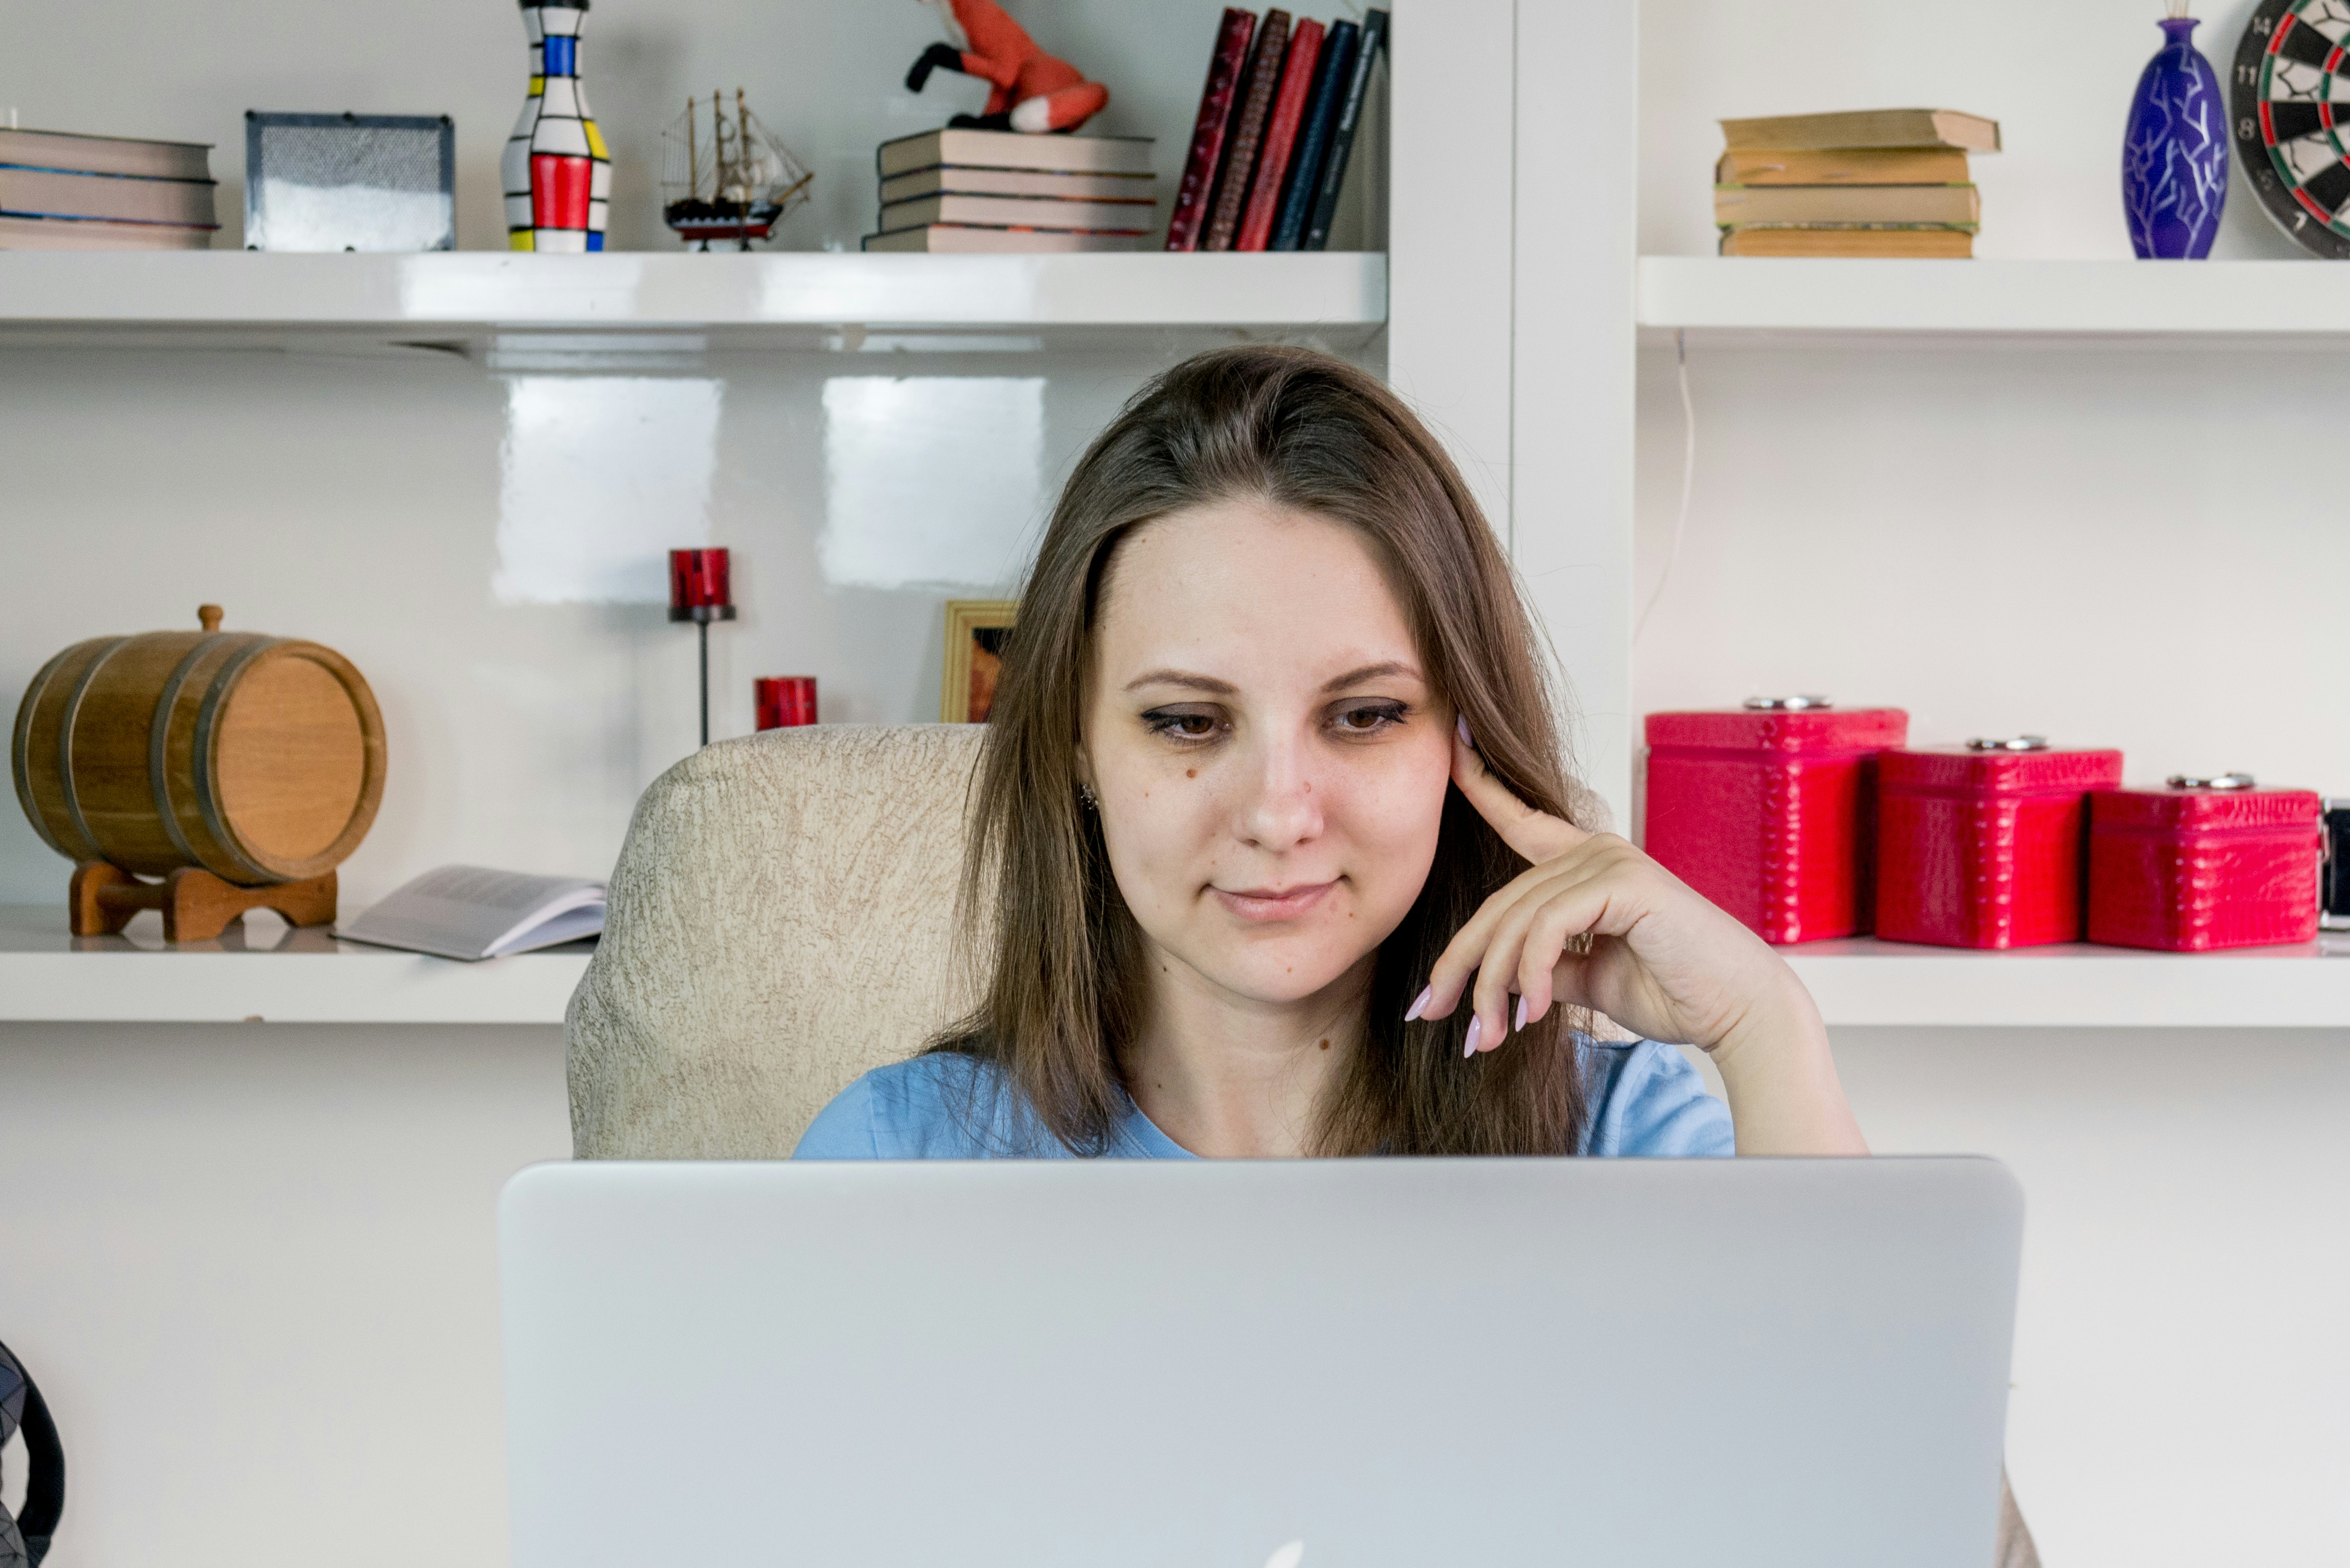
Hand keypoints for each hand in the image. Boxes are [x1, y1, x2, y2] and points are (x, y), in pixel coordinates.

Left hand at [1415, 720, 1809, 1065]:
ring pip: (1518, 921)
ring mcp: (1611, 861)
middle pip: (1501, 903)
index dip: (1484, 785)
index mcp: (1588, 865)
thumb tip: (1497, 980)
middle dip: (1461, 964)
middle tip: (1435, 1013)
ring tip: (1487, 1035)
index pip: (1522, 822)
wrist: (1738, 1013)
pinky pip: (1549, 926)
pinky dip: (1533, 973)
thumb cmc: (1674, 994)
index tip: (1452, 746)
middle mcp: (1596, 851)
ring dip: (1493, 984)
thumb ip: (1545, 967)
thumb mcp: (1590, 979)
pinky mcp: (1624, 882)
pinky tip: (1535, 1014)